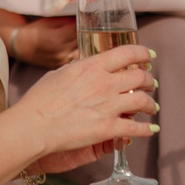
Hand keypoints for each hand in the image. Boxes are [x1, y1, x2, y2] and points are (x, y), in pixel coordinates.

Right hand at [7, 15, 78, 68]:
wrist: (20, 46)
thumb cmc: (33, 31)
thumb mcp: (48, 22)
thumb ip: (66, 21)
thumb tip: (82, 18)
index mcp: (56, 39)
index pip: (79, 30)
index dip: (83, 23)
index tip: (86, 18)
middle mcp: (60, 52)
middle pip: (81, 40)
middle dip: (83, 32)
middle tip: (84, 25)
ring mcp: (61, 60)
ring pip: (80, 49)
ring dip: (81, 42)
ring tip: (79, 35)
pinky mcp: (60, 65)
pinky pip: (74, 57)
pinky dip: (75, 50)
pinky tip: (71, 44)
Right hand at [11, 43, 157, 159]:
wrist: (33, 125)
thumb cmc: (39, 100)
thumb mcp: (58, 74)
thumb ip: (78, 70)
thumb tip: (85, 68)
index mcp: (91, 67)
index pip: (127, 53)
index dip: (143, 53)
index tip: (149, 57)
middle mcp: (104, 83)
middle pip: (140, 76)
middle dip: (150, 80)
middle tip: (151, 84)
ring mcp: (108, 106)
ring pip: (143, 101)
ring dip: (151, 105)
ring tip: (151, 108)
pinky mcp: (108, 128)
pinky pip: (137, 128)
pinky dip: (147, 130)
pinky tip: (150, 131)